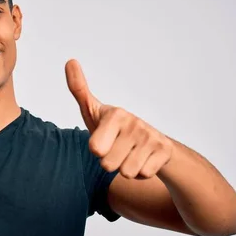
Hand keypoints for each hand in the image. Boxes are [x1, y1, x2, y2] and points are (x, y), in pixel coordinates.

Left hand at [65, 59, 172, 178]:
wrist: (151, 141)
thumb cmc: (114, 128)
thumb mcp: (94, 110)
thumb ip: (79, 90)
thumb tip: (70, 60)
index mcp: (116, 114)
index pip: (95, 150)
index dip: (97, 150)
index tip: (104, 138)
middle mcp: (135, 123)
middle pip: (108, 165)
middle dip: (111, 162)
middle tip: (117, 149)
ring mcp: (151, 137)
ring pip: (127, 172)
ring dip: (126, 168)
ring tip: (129, 153)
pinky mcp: (165, 151)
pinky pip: (143, 175)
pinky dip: (142, 172)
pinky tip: (143, 158)